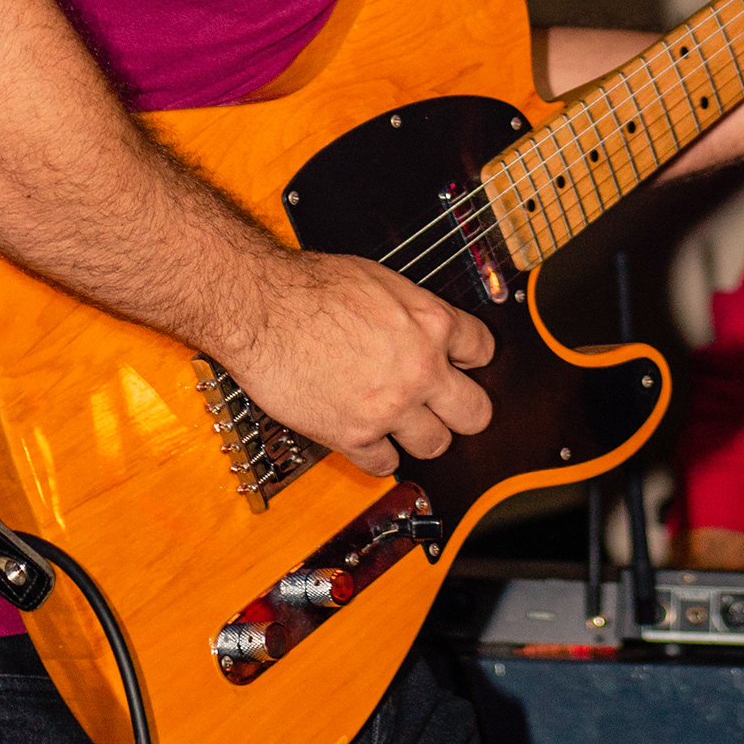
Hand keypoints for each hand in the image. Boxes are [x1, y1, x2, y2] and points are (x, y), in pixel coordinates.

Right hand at [222, 251, 495, 475]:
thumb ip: (412, 310)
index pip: (481, 351)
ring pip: (436, 444)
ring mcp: (389, 407)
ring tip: (401, 421)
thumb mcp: (379, 279)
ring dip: (420, 434)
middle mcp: (419, 369)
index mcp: (430, 323)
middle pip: (475, 412)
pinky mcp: (354, 436)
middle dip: (463, 409)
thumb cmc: (308, 286)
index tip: (458, 364)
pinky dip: (377, 453)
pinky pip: (385, 464)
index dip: (469, 358)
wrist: (261, 308)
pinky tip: (367, 435)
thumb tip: (425, 327)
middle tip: (446, 406)